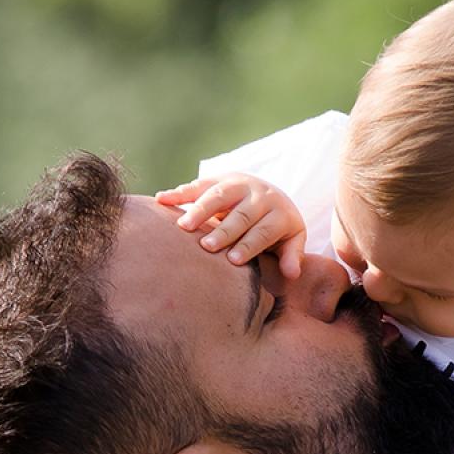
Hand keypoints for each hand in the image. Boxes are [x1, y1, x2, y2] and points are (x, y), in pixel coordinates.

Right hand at [156, 174, 306, 278]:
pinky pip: (199, 184)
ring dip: (199, 210)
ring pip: (218, 194)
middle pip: (241, 213)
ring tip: (183, 227)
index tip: (233, 261)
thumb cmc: (279, 228)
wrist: (272, 195)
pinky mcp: (219, 179)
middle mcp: (259, 194)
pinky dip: (180, 192)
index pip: (263, 230)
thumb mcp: (291, 240)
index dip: (248, 245)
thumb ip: (292, 256)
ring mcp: (238, 184)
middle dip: (224, 230)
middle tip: (207, 246)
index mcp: (278, 212)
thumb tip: (293, 274)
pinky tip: (161, 199)